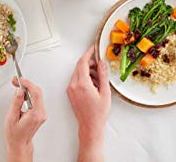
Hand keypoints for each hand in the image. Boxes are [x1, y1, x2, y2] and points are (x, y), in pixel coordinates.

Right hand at [4, 77, 46, 161]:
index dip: (28, 84)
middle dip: (27, 85)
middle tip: (17, 81)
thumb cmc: (15, 134)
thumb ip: (16, 102)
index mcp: (35, 114)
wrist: (19, 144)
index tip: (21, 80)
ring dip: (28, 89)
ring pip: (37, 95)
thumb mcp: (12, 117)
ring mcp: (42, 113)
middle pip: (38, 92)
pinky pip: (36, 100)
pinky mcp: (40, 113)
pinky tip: (22, 93)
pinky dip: (29, 94)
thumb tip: (20, 90)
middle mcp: (41, 113)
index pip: (36, 93)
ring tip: (18, 86)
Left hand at [67, 45, 110, 160]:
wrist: (90, 126)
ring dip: (87, 71)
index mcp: (82, 84)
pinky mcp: (70, 93)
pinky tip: (93, 84)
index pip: (83, 63)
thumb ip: (103, 75)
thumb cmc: (98, 114)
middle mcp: (73, 85)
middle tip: (99, 64)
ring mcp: (70, 89)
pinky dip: (84, 77)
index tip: (93, 49)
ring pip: (77, 72)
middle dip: (89, 62)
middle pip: (79, 66)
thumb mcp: (105, 93)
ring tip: (98, 79)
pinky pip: (76, 79)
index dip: (88, 53)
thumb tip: (102, 63)